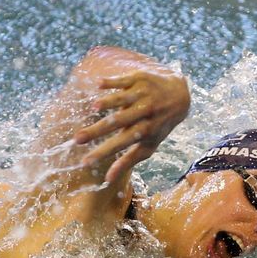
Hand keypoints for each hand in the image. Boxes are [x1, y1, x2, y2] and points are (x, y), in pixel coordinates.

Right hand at [73, 68, 189, 183]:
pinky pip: (124, 80)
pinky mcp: (140, 78)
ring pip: (123, 98)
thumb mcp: (148, 145)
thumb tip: (107, 179)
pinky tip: (98, 84)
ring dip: (109, 102)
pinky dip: (112, 82)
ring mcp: (143, 94)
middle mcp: (145, 112)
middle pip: (118, 122)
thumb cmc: (157, 125)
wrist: (179, 96)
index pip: (121, 143)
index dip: (104, 152)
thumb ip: (128, 162)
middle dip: (97, 131)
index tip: (85, 161)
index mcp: (146, 130)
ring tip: (93, 107)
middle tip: (77, 139)